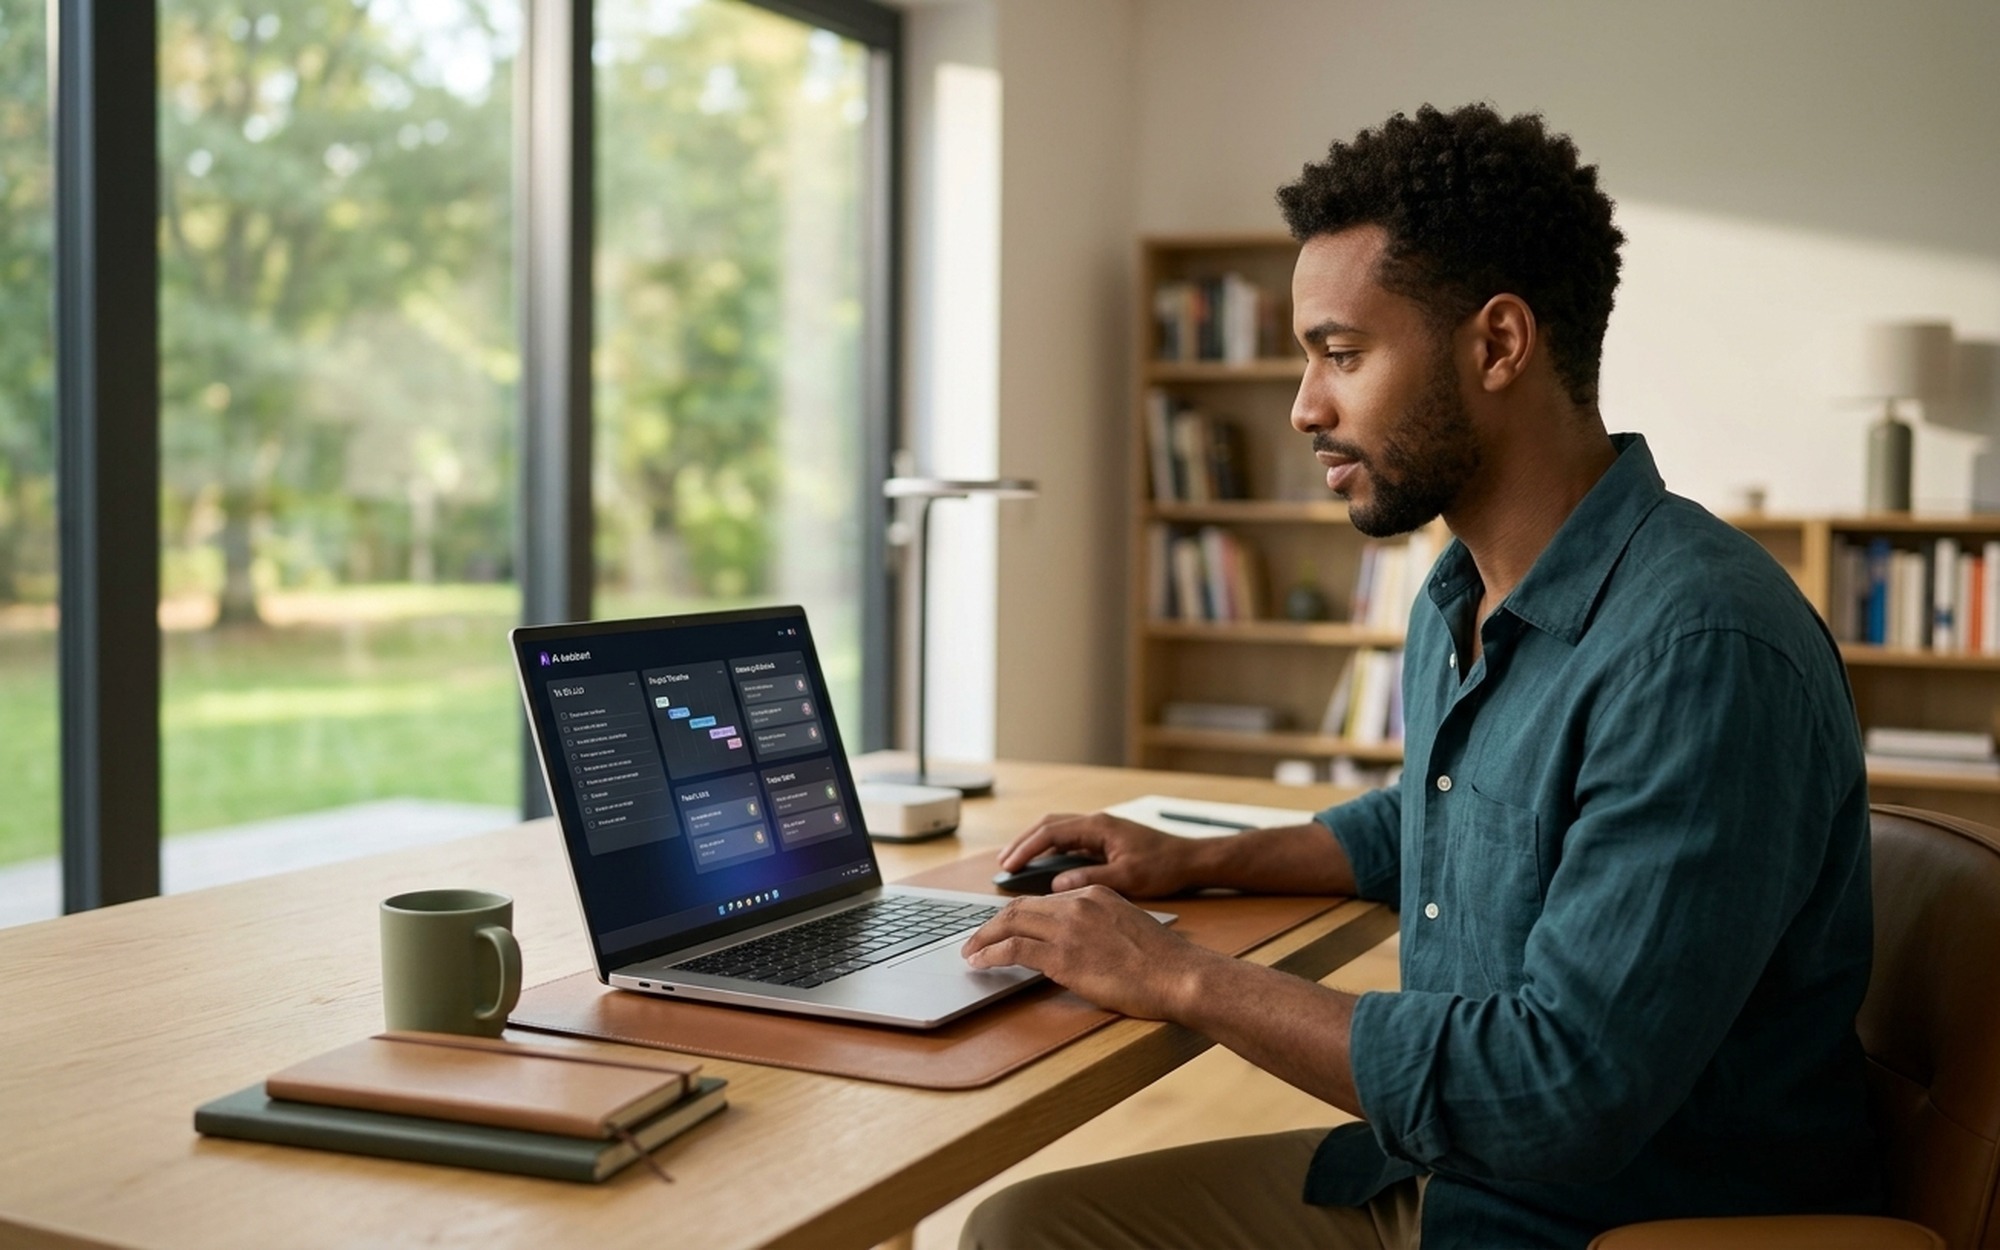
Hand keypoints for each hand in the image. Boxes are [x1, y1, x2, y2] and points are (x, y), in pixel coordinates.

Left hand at [961, 886, 1215, 1019]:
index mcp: (1095, 894)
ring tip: (969, 952)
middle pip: (1020, 907)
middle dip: (992, 923)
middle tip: (975, 939)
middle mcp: (1078, 904)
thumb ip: (1100, 926)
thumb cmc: (1164, 962)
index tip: (1002, 926)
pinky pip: (1014, 950)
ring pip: (1010, 923)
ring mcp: (1069, 928)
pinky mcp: (1063, 956)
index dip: (1017, 914)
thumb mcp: (1129, 928)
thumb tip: (1080, 944)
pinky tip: (980, 963)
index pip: (1043, 900)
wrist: (1180, 975)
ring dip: (983, 938)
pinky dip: (991, 954)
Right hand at [996, 812, 1207, 897]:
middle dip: (1023, 843)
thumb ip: (1091, 879)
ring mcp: (1101, 831)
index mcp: (1099, 826)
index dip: (1026, 849)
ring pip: (1058, 833)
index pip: (1051, 832)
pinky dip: (1052, 852)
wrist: (1192, 860)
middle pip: (1049, 827)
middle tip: (1003, 864)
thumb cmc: (1165, 866)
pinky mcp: (1106, 841)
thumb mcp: (1128, 877)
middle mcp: (1097, 823)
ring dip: (1036, 846)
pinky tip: (1044, 869)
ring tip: (1015, 865)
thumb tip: (1057, 885)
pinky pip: (1070, 842)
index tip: (1008, 866)